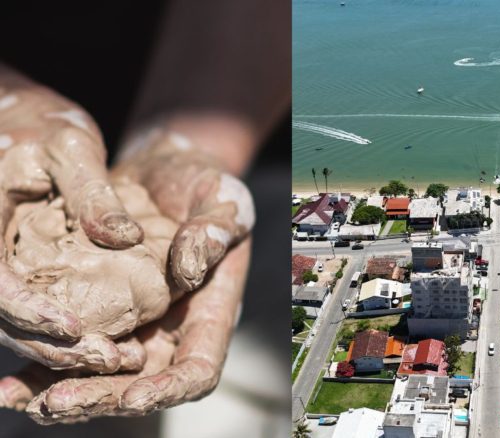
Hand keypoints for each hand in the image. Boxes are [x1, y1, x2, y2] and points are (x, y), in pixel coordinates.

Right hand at [0, 67, 143, 344]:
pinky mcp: (11, 267)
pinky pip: (27, 307)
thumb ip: (93, 193)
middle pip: (1, 316)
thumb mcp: (71, 147)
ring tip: (116, 359)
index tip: (75, 331)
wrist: (18, 120)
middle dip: (52, 346)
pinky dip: (59, 329)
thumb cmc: (41, 126)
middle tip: (110, 360)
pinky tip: (103, 340)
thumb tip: (125, 238)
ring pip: (13, 321)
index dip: (27, 311)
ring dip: (59, 348)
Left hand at [0, 115, 256, 420]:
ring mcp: (136, 320)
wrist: (165, 168)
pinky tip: (9, 379)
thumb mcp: (224, 198)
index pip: (198, 368)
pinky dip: (42, 363)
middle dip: (101, 396)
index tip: (135, 396)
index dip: (169, 388)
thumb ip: (217, 231)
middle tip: (56, 402)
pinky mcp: (103, 306)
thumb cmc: (203, 183)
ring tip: (19, 398)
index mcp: (209, 310)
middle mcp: (170, 326)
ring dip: (62, 390)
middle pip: (140, 382)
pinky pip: (74, 343)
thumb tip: (190, 271)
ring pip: (101, 373)